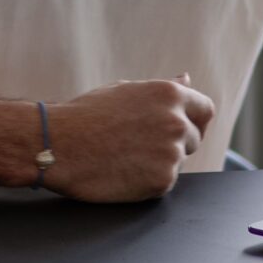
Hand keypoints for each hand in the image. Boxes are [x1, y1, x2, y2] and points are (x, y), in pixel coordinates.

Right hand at [44, 76, 215, 202]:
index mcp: (169, 95)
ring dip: (159, 162)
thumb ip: (162, 89)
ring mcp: (171, 153)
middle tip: (139, 146)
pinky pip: (164, 182)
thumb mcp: (125, 91)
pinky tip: (122, 171)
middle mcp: (176, 121)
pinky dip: (147, 181)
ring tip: (125, 157)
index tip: (184, 129)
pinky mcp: (162, 181)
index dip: (195, 121)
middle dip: (174, 143)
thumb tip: (187, 80)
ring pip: (178, 162)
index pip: (205, 110)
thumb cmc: (85, 115)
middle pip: (194, 138)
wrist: (57, 145)